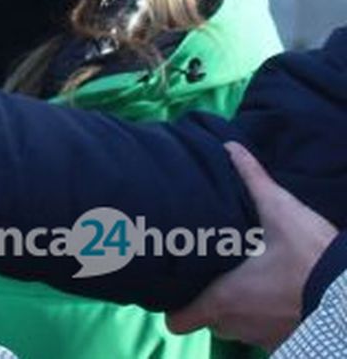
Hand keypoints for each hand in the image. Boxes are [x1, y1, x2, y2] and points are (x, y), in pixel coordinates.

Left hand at [166, 142, 338, 349]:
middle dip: (211, 301)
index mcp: (225, 299)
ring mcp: (265, 338)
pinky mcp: (289, 341)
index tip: (179, 287)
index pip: (179, 321)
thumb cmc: (311, 254)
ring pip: (238, 328)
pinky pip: (266, 334)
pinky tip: (275, 295)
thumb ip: (253, 179)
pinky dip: (266, 318)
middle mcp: (239, 324)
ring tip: (246, 281)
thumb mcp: (281, 212)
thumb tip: (232, 148)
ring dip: (240, 310)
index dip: (175, 306)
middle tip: (216, 273)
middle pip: (210, 320)